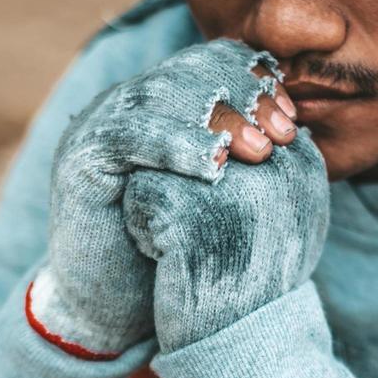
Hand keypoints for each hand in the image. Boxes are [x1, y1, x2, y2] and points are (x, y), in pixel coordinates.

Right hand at [31, 39, 300, 358]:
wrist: (110, 311)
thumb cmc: (169, 260)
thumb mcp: (216, 202)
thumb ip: (242, 161)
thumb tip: (298, 130)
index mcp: (161, 110)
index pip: (210, 66)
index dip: (254, 82)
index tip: (292, 122)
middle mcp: (126, 108)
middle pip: (186, 71)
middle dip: (242, 96)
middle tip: (281, 134)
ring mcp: (98, 127)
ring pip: (158, 94)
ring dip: (215, 118)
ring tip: (258, 151)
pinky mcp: (79, 158)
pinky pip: (127, 135)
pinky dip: (174, 145)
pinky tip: (213, 168)